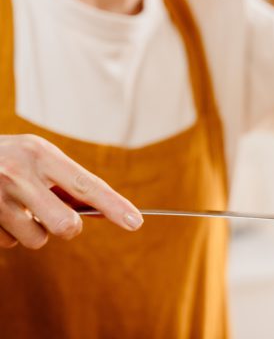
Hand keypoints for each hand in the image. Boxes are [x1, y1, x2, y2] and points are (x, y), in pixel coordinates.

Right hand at [0, 134, 142, 248]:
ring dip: (32, 231)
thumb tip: (99, 212)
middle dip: (67, 228)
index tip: (136, 222)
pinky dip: (8, 233)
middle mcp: (18, 173)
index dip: (114, 206)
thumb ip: (63, 182)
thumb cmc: (7, 159)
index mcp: (40, 154)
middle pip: (66, 225)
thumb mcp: (35, 158)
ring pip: (37, 239)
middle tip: (57, 218)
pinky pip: (10, 243)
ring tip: (17, 209)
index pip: (87, 185)